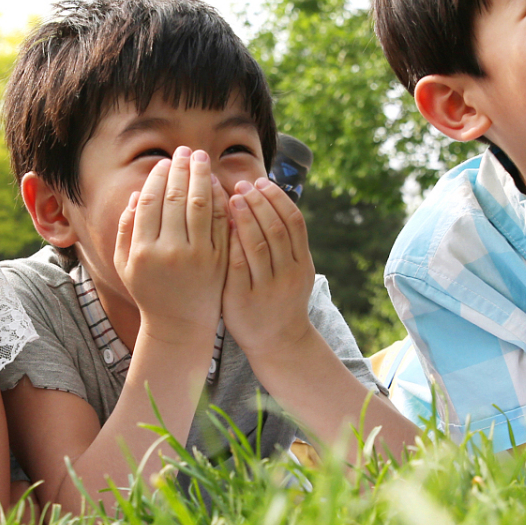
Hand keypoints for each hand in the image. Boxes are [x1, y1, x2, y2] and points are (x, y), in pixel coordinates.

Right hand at [113, 147, 226, 342]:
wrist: (179, 324)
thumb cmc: (149, 291)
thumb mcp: (125, 264)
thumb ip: (125, 229)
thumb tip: (137, 194)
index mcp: (142, 250)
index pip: (150, 201)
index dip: (157, 177)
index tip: (163, 162)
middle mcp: (169, 251)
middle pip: (175, 197)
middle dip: (180, 169)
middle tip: (184, 151)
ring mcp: (196, 256)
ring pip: (200, 204)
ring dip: (200, 176)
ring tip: (200, 158)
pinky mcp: (218, 260)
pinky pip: (219, 221)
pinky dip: (218, 198)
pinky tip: (215, 183)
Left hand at [222, 176, 316, 356]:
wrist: (278, 342)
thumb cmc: (279, 298)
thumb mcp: (293, 270)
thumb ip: (284, 241)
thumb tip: (266, 196)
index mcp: (303, 263)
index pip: (294, 221)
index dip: (277, 198)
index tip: (259, 181)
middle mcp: (290, 275)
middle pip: (276, 229)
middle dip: (258, 202)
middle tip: (241, 185)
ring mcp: (268, 289)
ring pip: (259, 245)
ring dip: (245, 217)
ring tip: (232, 198)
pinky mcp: (243, 300)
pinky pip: (238, 265)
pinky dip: (231, 243)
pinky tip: (222, 226)